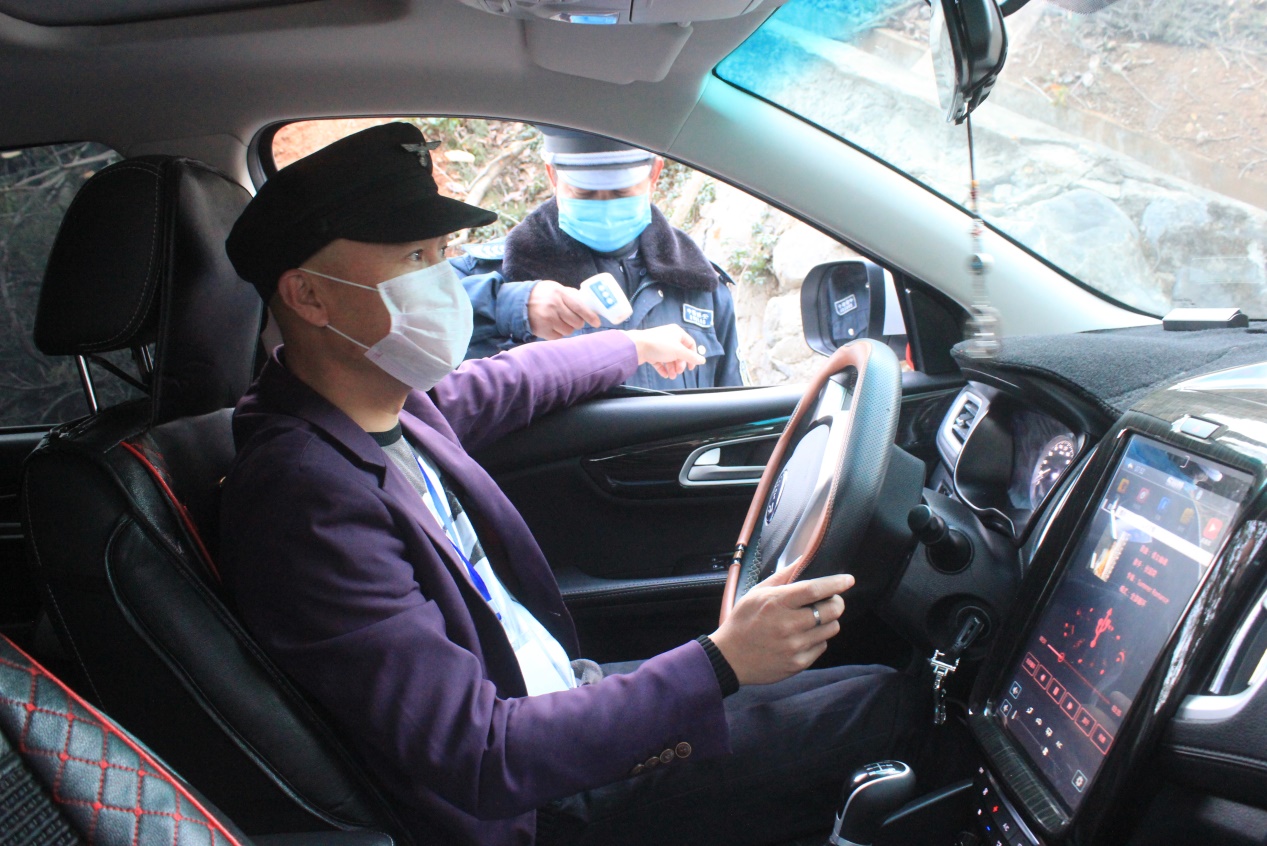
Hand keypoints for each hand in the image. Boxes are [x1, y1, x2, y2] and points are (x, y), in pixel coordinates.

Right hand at [527, 280, 600, 339]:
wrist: (519, 302)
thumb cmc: (542, 294)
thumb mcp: (556, 288)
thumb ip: (571, 295)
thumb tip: (589, 304)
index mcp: (559, 293)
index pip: (580, 307)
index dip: (590, 316)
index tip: (597, 323)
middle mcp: (554, 306)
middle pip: (576, 322)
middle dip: (578, 323)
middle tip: (573, 320)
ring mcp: (548, 319)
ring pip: (569, 331)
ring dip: (568, 328)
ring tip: (560, 321)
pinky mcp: (543, 330)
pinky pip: (559, 337)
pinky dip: (558, 333)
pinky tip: (552, 326)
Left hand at [626, 325, 706, 379]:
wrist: (636, 346)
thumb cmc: (659, 345)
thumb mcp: (679, 351)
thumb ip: (691, 357)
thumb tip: (702, 360)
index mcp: (677, 333)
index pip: (690, 344)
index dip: (692, 356)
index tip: (690, 368)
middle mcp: (669, 337)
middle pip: (679, 352)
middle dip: (680, 364)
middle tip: (678, 372)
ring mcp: (659, 345)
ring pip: (669, 358)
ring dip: (672, 368)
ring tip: (672, 376)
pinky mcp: (651, 352)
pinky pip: (660, 361)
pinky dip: (663, 368)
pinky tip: (665, 375)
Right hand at [708, 566, 852, 685]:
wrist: (730, 658)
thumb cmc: (742, 621)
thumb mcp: (756, 593)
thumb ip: (782, 577)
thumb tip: (802, 559)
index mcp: (777, 603)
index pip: (815, 589)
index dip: (835, 583)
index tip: (848, 580)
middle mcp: (788, 625)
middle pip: (831, 610)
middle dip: (836, 602)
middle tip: (830, 601)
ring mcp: (794, 646)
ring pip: (831, 629)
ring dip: (828, 621)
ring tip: (813, 620)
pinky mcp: (798, 663)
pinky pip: (822, 646)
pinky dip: (817, 639)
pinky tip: (803, 636)